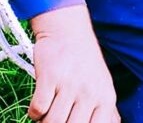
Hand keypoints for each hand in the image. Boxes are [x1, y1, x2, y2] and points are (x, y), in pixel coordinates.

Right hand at [27, 4, 120, 121]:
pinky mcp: (49, 76)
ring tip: (48, 114)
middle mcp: (89, 93)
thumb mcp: (104, 85)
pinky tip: (40, 103)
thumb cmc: (85, 61)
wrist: (67, 29)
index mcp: (106, 98)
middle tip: (58, 118)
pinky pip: (38, 109)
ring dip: (46, 122)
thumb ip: (107, 112)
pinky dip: (35, 112)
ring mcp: (69, 84)